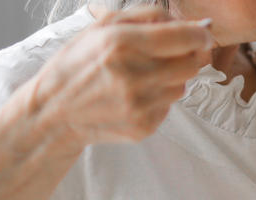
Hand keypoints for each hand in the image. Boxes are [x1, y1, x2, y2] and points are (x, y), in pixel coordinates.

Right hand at [26, 7, 212, 145]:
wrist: (53, 110)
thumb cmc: (78, 63)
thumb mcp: (102, 26)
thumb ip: (149, 16)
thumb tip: (191, 24)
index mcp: (121, 44)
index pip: (185, 38)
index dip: (200, 34)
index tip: (202, 34)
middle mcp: (133, 76)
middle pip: (192, 63)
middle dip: (189, 54)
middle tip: (175, 52)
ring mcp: (139, 105)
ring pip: (183, 85)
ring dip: (172, 77)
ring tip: (144, 74)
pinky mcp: (143, 126)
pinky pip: (169, 106)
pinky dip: (159, 97)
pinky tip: (135, 94)